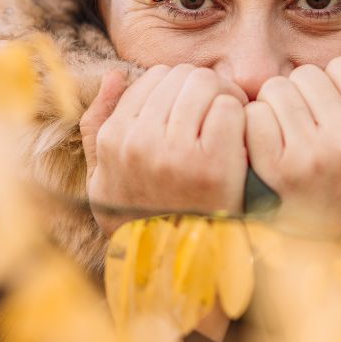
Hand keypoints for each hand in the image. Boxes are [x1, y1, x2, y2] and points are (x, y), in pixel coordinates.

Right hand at [80, 64, 248, 235]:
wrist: (179, 267)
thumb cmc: (141, 218)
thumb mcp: (103, 178)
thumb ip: (99, 124)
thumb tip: (115, 74)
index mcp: (114, 139)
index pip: (154, 76)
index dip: (180, 87)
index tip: (195, 108)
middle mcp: (139, 142)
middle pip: (183, 75)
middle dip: (205, 87)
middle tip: (219, 110)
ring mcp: (175, 154)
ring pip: (206, 84)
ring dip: (225, 97)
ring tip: (230, 122)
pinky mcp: (213, 165)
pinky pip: (230, 108)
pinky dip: (241, 117)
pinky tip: (240, 139)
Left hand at [243, 55, 340, 237]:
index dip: (333, 84)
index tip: (330, 109)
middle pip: (306, 75)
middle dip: (301, 94)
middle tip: (303, 126)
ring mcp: (312, 156)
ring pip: (277, 90)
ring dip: (275, 108)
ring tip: (284, 137)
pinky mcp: (277, 172)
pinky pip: (255, 118)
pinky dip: (254, 128)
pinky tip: (264, 149)